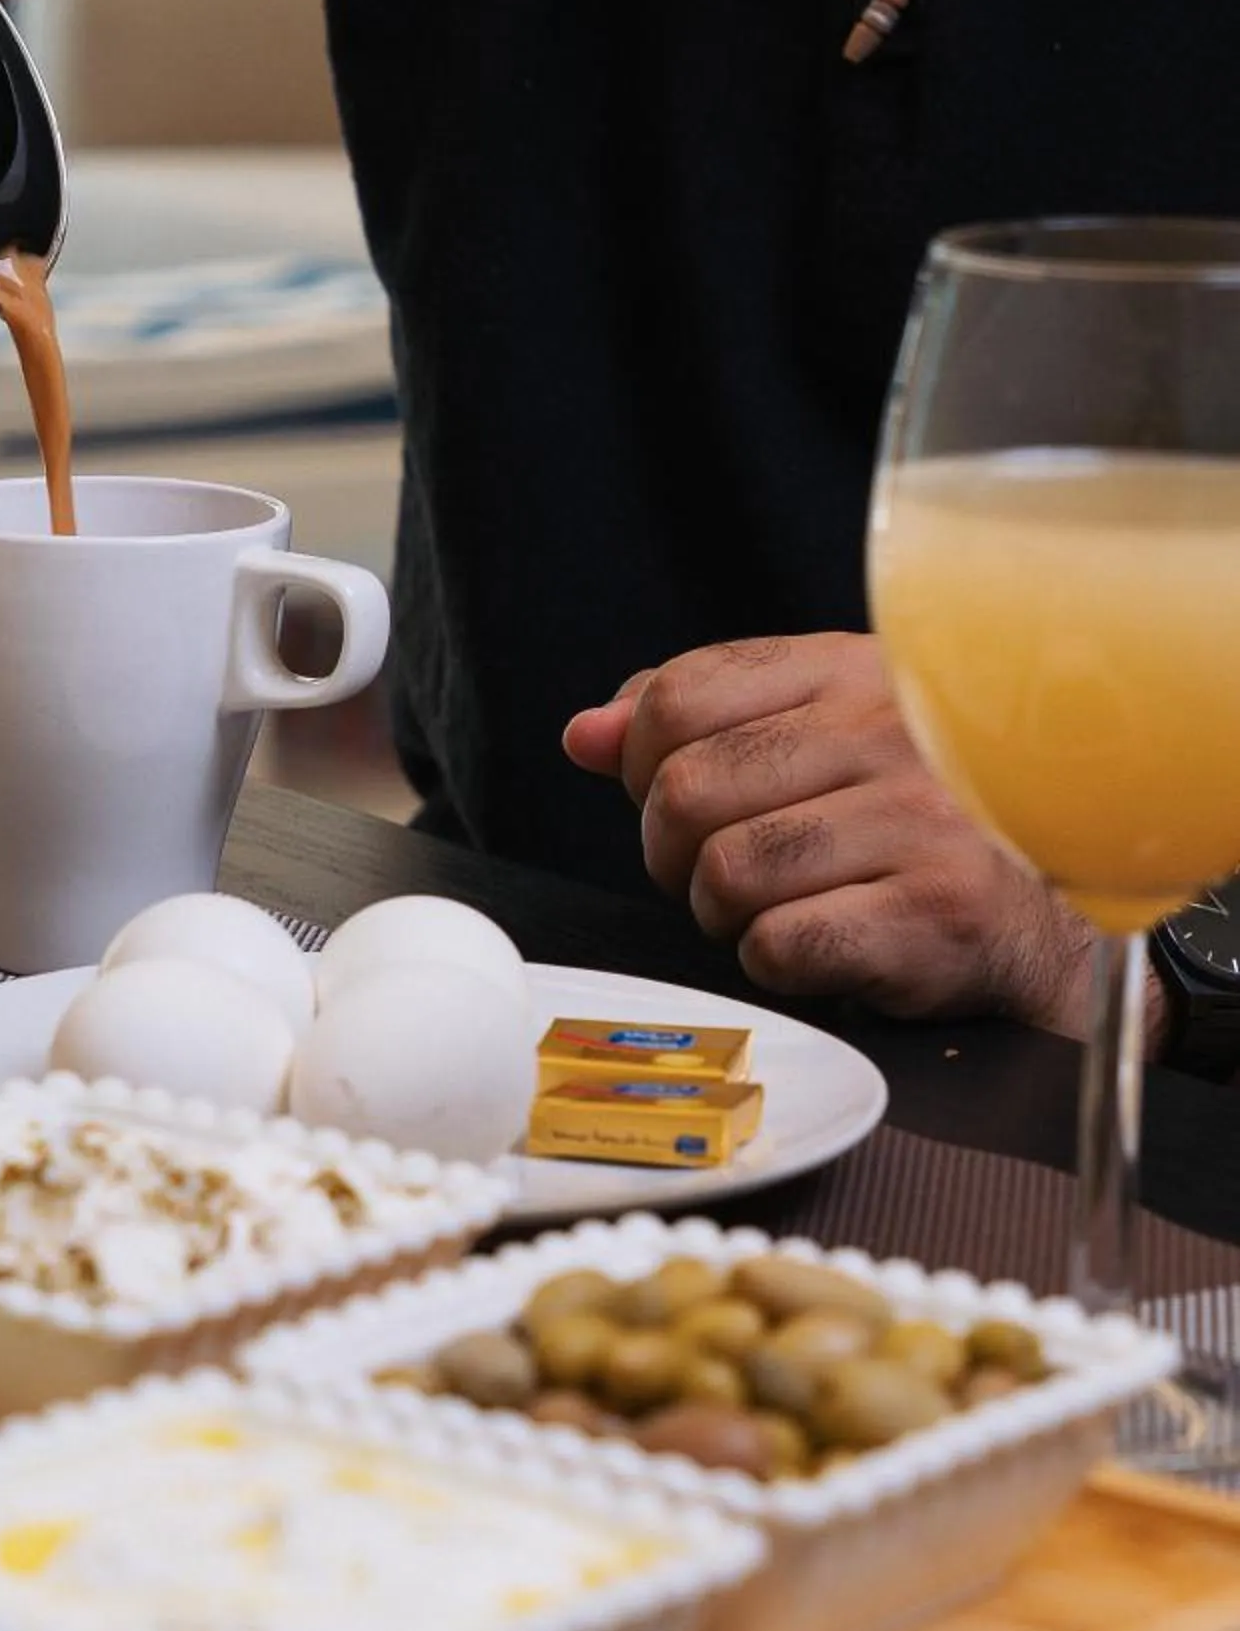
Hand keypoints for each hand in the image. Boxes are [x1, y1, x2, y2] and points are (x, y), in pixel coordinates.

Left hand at [561, 632, 1095, 1034]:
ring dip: (723, 912)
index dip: (643, 760)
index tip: (676, 795)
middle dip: (673, 851)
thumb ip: (695, 724)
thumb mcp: (814, 739)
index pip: (677, 694)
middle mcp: (892, 730)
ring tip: (781, 906)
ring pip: (722, 872)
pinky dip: (776, 960)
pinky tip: (827, 945)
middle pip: (682, 790)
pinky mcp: (936, 910)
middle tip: (725, 870)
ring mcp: (923, 818)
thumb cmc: (910, 822)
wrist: (1047, 917)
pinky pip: (778, 944)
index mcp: (853, 670)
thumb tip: (583, 734)